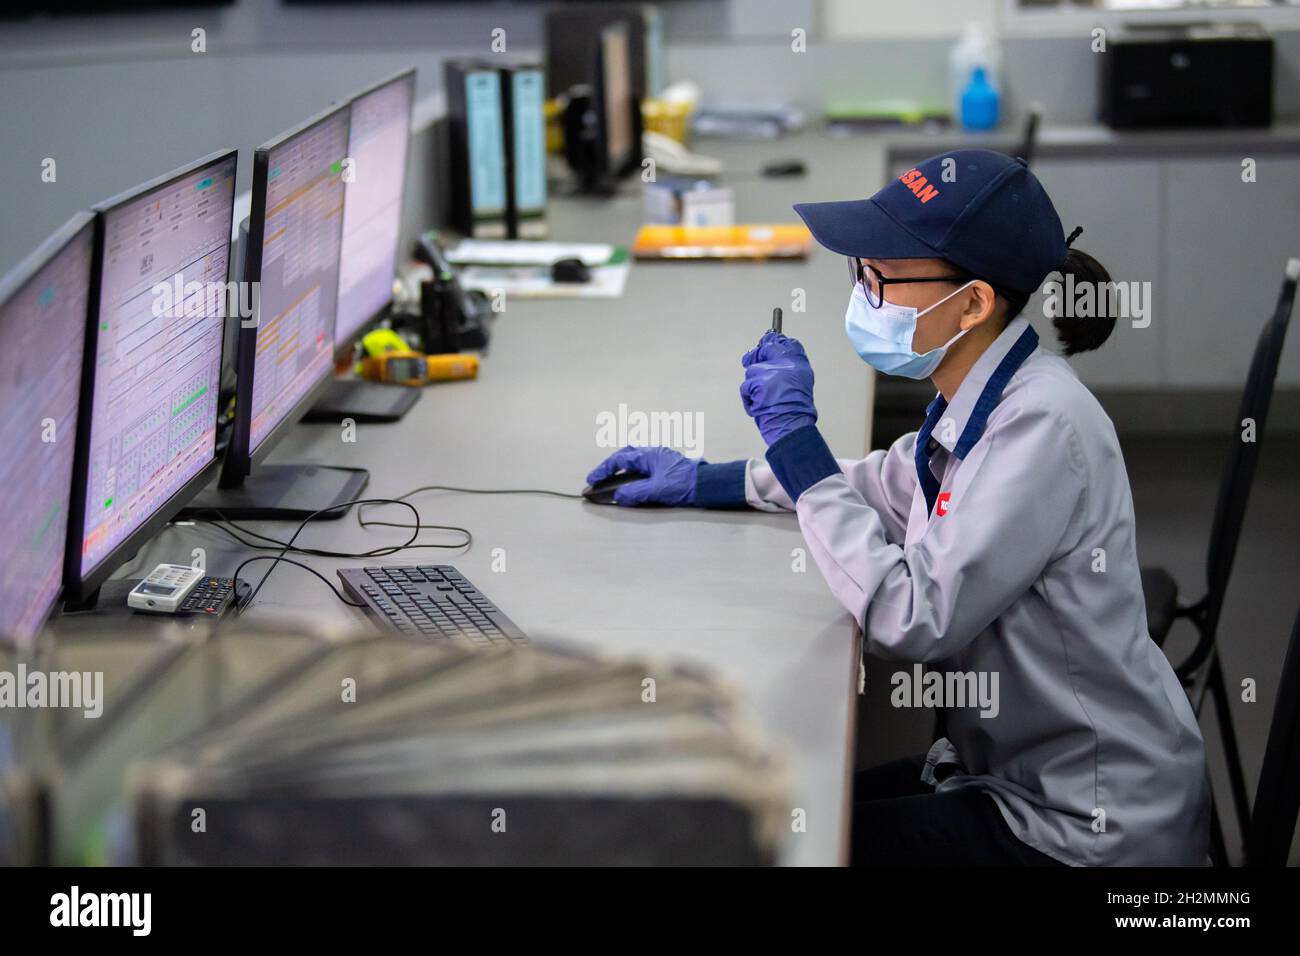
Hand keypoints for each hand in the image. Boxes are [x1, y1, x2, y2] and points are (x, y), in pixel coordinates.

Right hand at [585, 445, 699, 506]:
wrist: (706, 484)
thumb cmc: (683, 484)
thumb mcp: (655, 490)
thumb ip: (634, 493)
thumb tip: (618, 496)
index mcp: (647, 454)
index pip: (619, 460)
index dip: (603, 470)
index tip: (591, 480)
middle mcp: (652, 453)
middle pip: (625, 455)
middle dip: (610, 466)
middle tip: (599, 477)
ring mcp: (660, 458)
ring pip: (635, 460)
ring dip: (622, 468)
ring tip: (612, 479)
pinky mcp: (666, 466)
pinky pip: (644, 466)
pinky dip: (633, 472)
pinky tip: (632, 481)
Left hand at [740, 331, 817, 444]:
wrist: (792, 426)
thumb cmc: (795, 412)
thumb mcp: (800, 387)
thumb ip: (788, 372)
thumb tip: (771, 362)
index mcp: (800, 366)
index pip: (787, 344)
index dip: (773, 342)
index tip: (765, 342)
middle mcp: (788, 365)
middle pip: (766, 350)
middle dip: (756, 355)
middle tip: (747, 359)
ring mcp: (772, 372)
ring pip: (752, 371)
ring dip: (753, 385)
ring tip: (762, 400)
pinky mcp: (759, 382)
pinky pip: (746, 387)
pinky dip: (748, 398)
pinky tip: (757, 406)